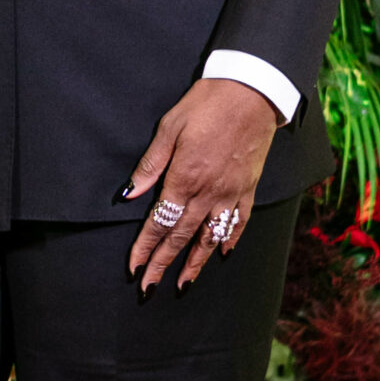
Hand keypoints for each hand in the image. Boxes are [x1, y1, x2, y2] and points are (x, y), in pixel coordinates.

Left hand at [122, 77, 279, 290]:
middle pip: (181, 236)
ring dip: (195, 262)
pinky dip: (229, 239)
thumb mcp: (169, 128)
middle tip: (150, 288)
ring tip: (183, 283)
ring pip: (210, 236)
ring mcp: (231, 192)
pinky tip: (221, 253)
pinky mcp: (249, 187)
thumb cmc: (206, 105)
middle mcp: (207, 193)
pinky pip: (239, 221)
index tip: (134, 268)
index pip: (159, 222)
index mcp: (184, 179)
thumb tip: (128, 195)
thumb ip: (150, 165)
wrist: (251, 92)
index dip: (145, 247)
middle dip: (163, 263)